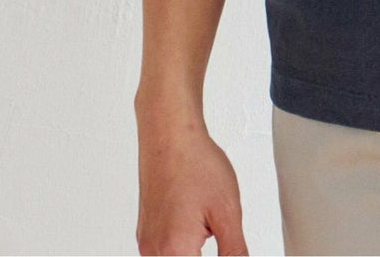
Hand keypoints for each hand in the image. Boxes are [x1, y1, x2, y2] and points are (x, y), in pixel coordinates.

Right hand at [136, 110, 248, 254]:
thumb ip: (234, 251)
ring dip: (193, 250)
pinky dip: (183, 244)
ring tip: (205, 219)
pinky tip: (194, 218)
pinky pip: (166, 251)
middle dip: (204, 252)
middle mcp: (154, 252)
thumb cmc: (195, 164)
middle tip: (215, 227)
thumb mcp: (228, 211)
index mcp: (175, 251)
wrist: (170, 136)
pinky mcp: (145, 232)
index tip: (227, 244)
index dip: (222, 256)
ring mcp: (147, 242)